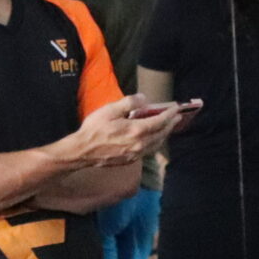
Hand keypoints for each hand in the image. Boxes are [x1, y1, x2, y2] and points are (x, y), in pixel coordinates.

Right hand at [67, 96, 183, 167]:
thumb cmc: (94, 129)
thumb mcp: (110, 110)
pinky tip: (153, 139)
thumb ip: (129, 103)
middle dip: (171, 124)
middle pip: (161, 134)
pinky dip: (155, 143)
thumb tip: (144, 99)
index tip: (176, 108)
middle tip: (177, 117)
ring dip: (164, 135)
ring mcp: (136, 154)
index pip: (160, 121)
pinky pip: (149, 151)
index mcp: (137, 130)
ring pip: (156, 144)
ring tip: (167, 127)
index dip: (169, 114)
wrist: (82, 151)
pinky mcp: (130, 160)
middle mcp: (140, 144)